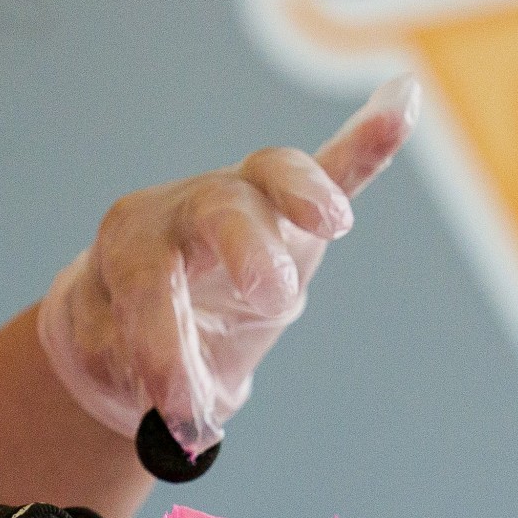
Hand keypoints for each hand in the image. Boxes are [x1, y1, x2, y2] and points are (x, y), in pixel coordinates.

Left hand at [35, 75, 418, 455]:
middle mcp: (183, 210)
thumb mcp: (114, 366)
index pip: (151, 290)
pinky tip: (403, 99)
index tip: (186, 417)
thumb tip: (187, 418)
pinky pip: (330, 166)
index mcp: (129, 248)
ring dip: (302, 194)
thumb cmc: (120, 336)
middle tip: (269, 296)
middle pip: (216, 208)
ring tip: (333, 223)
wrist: (127, 307)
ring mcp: (240, 201)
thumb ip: (145, 379)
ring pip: (269, 177)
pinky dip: (366, 140)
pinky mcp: (289, 209)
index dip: (167, 353)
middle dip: (246, 248)